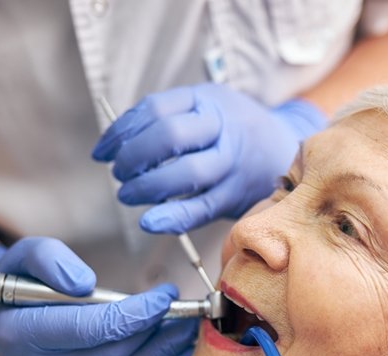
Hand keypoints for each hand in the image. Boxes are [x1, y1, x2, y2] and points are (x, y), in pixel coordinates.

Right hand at [0, 238, 196, 355]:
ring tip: (190, 328)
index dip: (134, 313)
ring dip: (162, 352)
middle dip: (156, 331)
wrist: (1, 310)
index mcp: (19, 335)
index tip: (166, 295)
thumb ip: (49, 260)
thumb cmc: (16, 277)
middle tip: (189, 310)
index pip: (90, 329)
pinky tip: (178, 351)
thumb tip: (84, 283)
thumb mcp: (23, 254)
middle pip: (112, 353)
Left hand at [92, 84, 326, 233]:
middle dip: (134, 156)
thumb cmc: (232, 132)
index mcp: (210, 102)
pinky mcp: (236, 196)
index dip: (122, 132)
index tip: (102, 152)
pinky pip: (203, 208)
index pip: (156, 109)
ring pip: (188, 172)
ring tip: (128, 194)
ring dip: (149, 186)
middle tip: (119, 173)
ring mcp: (233, 164)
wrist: (285, 152)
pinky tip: (150, 221)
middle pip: (171, 135)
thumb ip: (166, 121)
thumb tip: (112, 147)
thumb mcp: (206, 109)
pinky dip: (173, 217)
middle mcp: (224, 130)